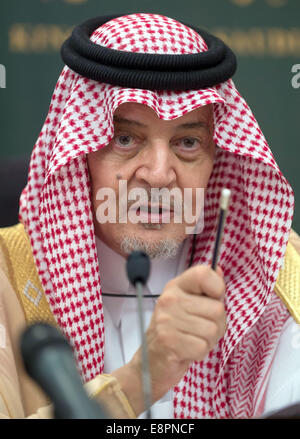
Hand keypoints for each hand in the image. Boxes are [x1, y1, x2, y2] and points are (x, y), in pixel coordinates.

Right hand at [122, 264, 225, 414]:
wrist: (153, 362)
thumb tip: (219, 271)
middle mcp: (170, 299)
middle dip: (216, 325)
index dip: (217, 288)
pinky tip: (187, 351)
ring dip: (208, 341)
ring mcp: (167, 319)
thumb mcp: (188, 305)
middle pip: (217, 309)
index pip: (204, 274)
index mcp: (176, 286)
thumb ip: (205, 290)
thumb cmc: (176, 332)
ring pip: (213, 330)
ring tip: (192, 340)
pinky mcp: (168, 340)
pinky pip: (202, 347)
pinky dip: (200, 353)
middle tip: (199, 330)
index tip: (213, 299)